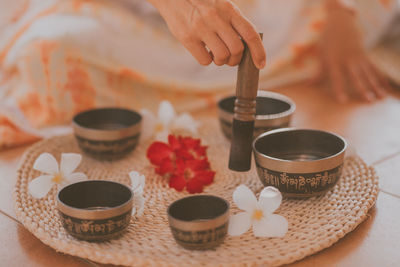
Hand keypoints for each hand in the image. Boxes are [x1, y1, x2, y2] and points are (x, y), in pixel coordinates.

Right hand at [148, 0, 265, 68]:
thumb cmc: (201, 5)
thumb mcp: (220, 7)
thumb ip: (233, 23)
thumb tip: (246, 49)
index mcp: (229, 9)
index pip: (250, 33)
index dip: (258, 51)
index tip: (260, 64)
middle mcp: (216, 17)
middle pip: (237, 49)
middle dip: (235, 59)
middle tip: (229, 58)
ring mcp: (201, 28)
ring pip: (222, 57)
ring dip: (220, 61)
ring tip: (214, 53)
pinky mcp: (188, 38)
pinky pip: (205, 60)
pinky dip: (206, 60)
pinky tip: (202, 50)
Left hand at [316, 0, 389, 102]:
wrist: (341, 23)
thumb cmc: (327, 41)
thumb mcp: (321, 56)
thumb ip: (318, 73)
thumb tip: (308, 85)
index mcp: (334, 61)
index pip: (336, 78)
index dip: (339, 89)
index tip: (343, 101)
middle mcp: (348, 60)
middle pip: (356, 77)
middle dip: (362, 89)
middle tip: (368, 101)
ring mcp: (358, 58)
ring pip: (369, 74)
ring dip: (375, 86)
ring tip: (380, 98)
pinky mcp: (366, 56)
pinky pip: (374, 68)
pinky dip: (380, 78)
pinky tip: (385, 88)